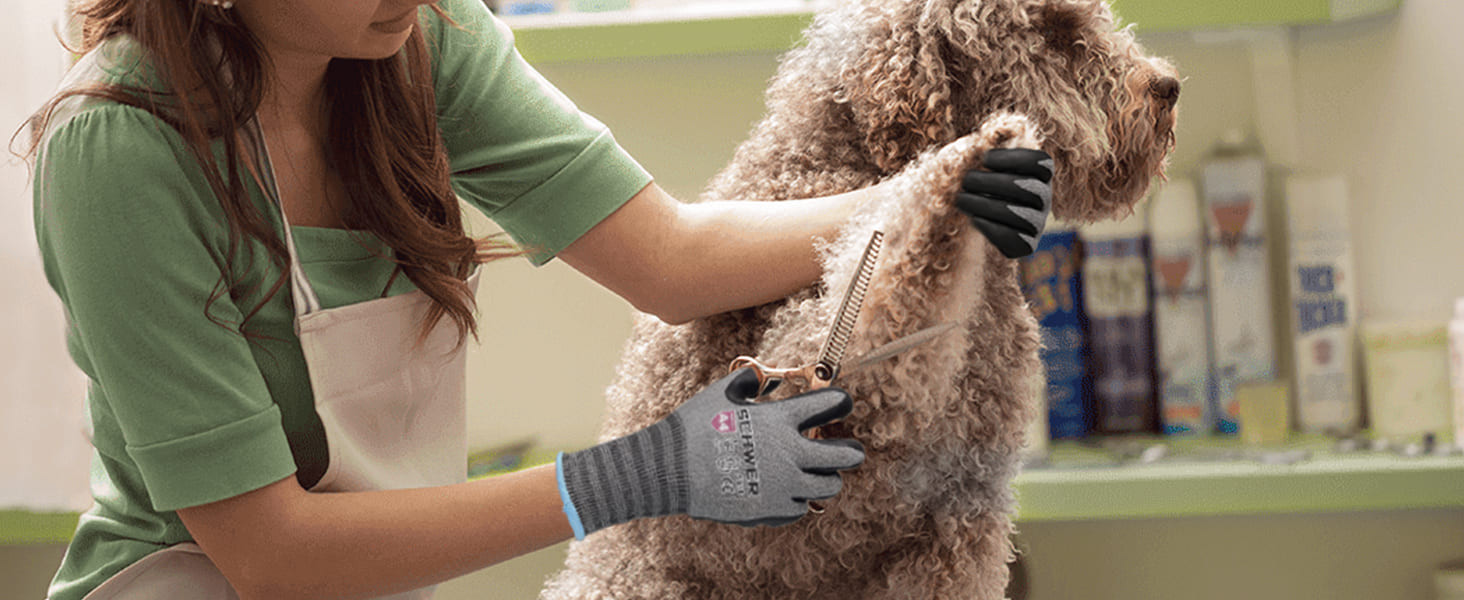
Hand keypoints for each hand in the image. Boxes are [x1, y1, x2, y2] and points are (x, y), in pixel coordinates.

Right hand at [556, 369, 864, 538]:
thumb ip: (749, 382)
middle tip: (847, 449)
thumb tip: (760, 376)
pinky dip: (800, 499)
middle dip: (851, 450)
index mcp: (782, 419)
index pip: (834, 404)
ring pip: (831, 486)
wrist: (670, 469)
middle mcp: (791, 453)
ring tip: (818, 472)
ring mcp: (784, 486)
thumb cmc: (694, 426)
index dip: (841, 401)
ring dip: (828, 477)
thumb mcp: (721, 392)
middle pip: (848, 455)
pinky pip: (803, 507)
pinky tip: (788, 490)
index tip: (839, 403)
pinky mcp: (772, 511)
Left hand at [955, 148, 1053, 258]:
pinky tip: (975, 219)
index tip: (985, 158)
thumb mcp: (986, 165)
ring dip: (985, 205)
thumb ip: (987, 152)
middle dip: (990, 183)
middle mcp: (1044, 197)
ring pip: (1018, 214)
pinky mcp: (1027, 245)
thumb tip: (981, 141)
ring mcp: (1038, 222)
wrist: (982, 221)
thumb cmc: (982, 184)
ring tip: (961, 200)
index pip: (1039, 162)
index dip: (1012, 158)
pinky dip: (991, 228)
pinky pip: (1013, 238)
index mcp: (1041, 173)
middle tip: (966, 180)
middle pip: (1025, 187)